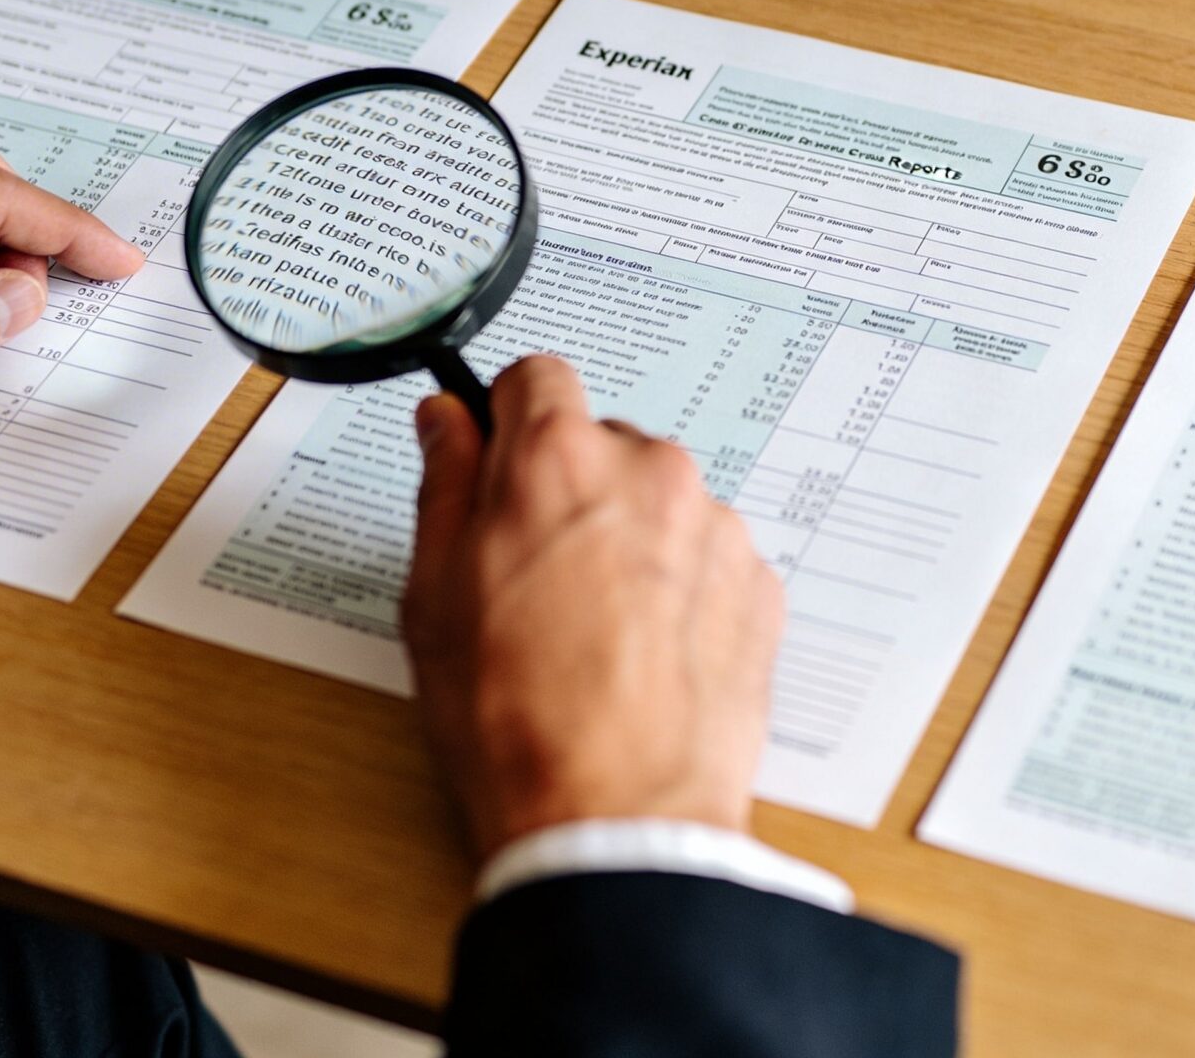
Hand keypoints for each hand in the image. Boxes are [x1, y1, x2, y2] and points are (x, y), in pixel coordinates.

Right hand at [403, 354, 784, 856]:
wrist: (618, 817)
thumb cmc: (515, 717)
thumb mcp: (434, 594)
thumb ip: (444, 485)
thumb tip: (446, 422)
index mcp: (557, 457)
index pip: (536, 378)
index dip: (506, 422)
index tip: (494, 466)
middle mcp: (650, 470)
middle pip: (601, 443)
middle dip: (568, 490)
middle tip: (534, 578)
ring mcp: (716, 527)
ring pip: (657, 503)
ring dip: (628, 542)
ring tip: (593, 634)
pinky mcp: (760, 584)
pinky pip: (706, 558)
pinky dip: (678, 590)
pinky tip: (643, 656)